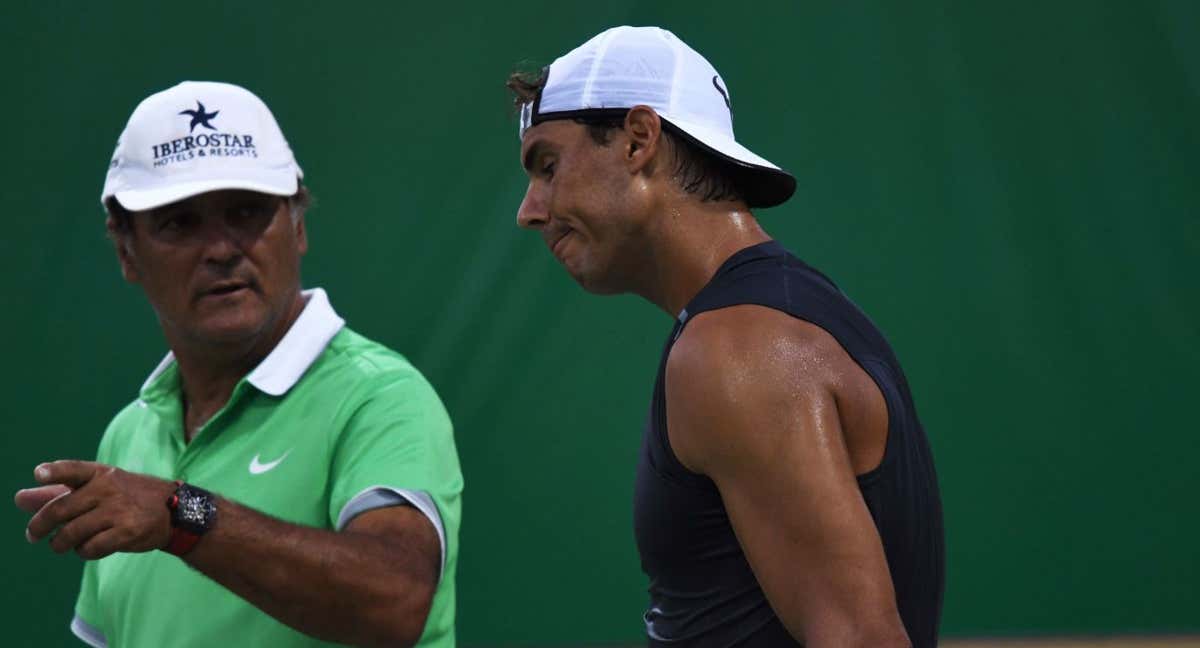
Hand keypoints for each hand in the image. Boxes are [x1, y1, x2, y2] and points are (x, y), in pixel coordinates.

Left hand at [21, 461, 175, 559]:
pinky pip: (92, 547)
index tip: (38, 473)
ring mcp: (118, 511)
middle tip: (32, 535)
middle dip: (40, 525)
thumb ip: (57, 492)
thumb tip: (20, 499)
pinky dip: (83, 552)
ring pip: (72, 533)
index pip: (73, 469)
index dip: (54, 471)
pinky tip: (86, 549)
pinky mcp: (127, 532)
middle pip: (61, 509)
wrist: (174, 511)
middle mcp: (108, 489)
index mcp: (100, 474)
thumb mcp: (97, 487)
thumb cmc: (126, 497)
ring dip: (60, 543)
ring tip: (60, 545)